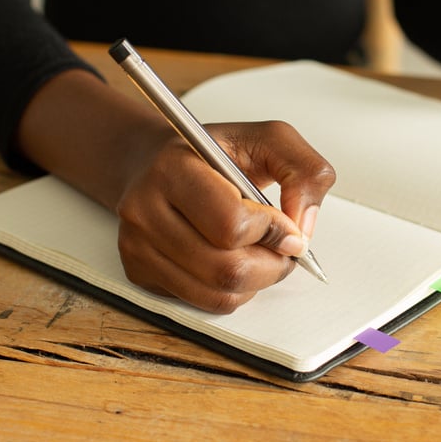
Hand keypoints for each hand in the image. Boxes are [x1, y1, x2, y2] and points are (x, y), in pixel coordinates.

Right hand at [115, 120, 335, 313]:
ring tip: (263, 253)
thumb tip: (303, 226)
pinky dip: (234, 290)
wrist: (154, 162)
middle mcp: (143, 209)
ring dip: (257, 281)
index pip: (231, 224)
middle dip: (272, 264)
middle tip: (284, 248)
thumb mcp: (268, 139)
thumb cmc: (214, 153)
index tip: (287, 224)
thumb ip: (303, 170)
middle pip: (226, 269)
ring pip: (218, 293)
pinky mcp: (139, 271)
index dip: (273, 231)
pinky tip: (235, 260)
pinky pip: (204, 302)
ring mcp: (136, 245)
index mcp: (173, 168)